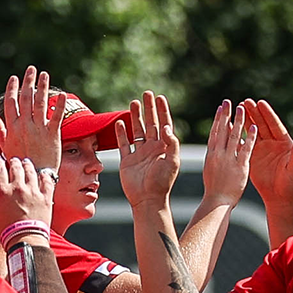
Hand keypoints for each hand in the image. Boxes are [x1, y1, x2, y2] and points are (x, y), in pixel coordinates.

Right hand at [0, 66, 61, 174]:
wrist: (34, 176)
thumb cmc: (20, 163)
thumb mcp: (6, 147)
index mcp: (13, 128)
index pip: (10, 103)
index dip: (12, 89)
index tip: (14, 78)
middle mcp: (25, 126)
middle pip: (26, 98)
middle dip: (28, 82)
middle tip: (31, 69)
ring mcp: (39, 129)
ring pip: (40, 103)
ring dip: (42, 87)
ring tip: (44, 74)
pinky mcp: (53, 135)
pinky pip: (56, 116)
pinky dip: (59, 105)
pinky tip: (62, 94)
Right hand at [0, 156, 56, 235]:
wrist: (25, 240)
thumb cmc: (5, 231)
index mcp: (2, 191)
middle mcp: (18, 188)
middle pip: (16, 167)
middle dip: (14, 161)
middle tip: (14, 160)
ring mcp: (33, 191)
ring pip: (31, 171)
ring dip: (28, 165)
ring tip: (27, 162)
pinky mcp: (45, 197)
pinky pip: (46, 181)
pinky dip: (44, 176)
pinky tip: (43, 174)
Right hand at [116, 91, 180, 209]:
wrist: (148, 200)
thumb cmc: (163, 183)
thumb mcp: (172, 162)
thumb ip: (171, 144)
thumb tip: (166, 126)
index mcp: (164, 147)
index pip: (164, 124)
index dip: (162, 110)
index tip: (160, 97)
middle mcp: (152, 148)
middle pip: (150, 123)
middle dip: (149, 108)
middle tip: (147, 93)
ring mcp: (139, 154)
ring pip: (137, 130)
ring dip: (135, 116)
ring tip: (134, 102)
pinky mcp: (127, 161)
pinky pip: (124, 144)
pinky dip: (121, 133)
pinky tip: (120, 122)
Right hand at [199, 100, 254, 207]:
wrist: (217, 203)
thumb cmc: (213, 190)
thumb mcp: (210, 170)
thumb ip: (213, 156)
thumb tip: (213, 146)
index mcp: (210, 155)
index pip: (214, 133)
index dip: (218, 120)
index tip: (220, 109)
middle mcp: (218, 154)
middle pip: (223, 131)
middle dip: (226, 115)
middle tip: (228, 102)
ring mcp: (229, 160)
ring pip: (235, 136)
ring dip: (239, 121)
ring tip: (242, 108)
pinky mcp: (241, 166)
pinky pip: (246, 149)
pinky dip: (251, 137)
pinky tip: (254, 126)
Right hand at [245, 98, 292, 207]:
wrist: (280, 197)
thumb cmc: (291, 184)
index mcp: (284, 143)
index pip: (274, 125)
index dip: (267, 114)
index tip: (260, 103)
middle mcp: (272, 143)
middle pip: (262, 124)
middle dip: (254, 112)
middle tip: (245, 101)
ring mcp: (262, 149)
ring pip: (252, 131)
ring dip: (245, 120)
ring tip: (237, 109)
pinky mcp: (252, 157)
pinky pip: (244, 144)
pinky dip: (237, 136)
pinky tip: (229, 127)